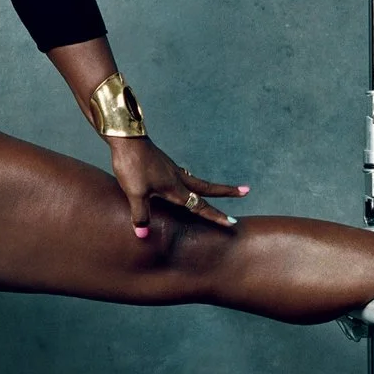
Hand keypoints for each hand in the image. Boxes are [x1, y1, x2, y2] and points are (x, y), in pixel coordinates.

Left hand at [108, 137, 246, 235]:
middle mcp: (178, 179)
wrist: (126, 138)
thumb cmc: (132, 165)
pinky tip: (185, 181)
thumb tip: (143, 235)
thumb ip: (141, 215)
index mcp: (175, 188)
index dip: (215, 215)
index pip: (200, 205)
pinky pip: (184, 176)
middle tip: (246, 191)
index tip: (232, 222)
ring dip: (211, 188)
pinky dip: (191, 182)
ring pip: (197, 182)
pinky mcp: (163, 164)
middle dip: (227, 192)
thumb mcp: (135, 193)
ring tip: (222, 190)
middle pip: (208, 188)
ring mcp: (171, 170)